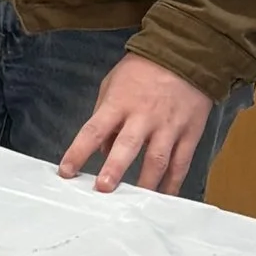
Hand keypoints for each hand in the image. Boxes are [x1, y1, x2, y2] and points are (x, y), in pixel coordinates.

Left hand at [58, 52, 213, 194]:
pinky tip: (164, 197)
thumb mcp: (113, 84)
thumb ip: (104, 115)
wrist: (186, 54)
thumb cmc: (143, 70)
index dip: (78, 151)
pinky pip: (181, 162)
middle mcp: (143, 116)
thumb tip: (103, 150)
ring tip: (134, 201)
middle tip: (103, 188)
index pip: (94, 130)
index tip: (66, 171)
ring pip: (157, 159)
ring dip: (145, 183)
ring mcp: (168, 126)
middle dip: (115, 168)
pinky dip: (173, 182)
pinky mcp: (189, 133)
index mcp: (119, 103)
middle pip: (128, 146)